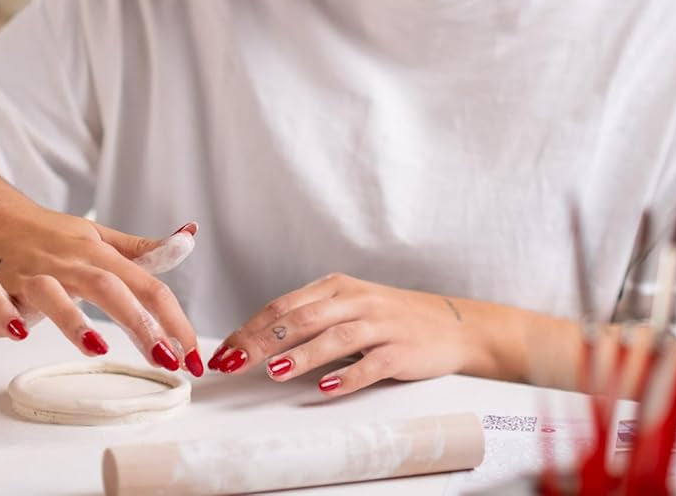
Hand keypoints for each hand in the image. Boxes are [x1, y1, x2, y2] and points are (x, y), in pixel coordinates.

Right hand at [0, 203, 203, 375]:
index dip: (173, 319)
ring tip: (97, 348)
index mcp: (95, 254)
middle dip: (138, 324)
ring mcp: (26, 274)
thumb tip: (188, 238)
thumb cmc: (45, 235)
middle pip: (107, 288)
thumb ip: (141, 249)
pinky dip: (4, 314)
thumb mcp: (96, 237)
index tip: (193, 354)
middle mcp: (64, 263)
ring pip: (51, 294)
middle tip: (166, 359)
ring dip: (72, 320)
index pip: (144, 284)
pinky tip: (18, 331)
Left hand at [208, 273, 480, 396]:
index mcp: (336, 287)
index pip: (283, 306)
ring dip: (301, 355)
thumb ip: (309, 317)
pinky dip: (346, 375)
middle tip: (235, 362)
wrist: (451, 323)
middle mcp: (355, 300)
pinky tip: (326, 387)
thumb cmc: (391, 317)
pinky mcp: (400, 350)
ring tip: (275, 371)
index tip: (225, 351)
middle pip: (300, 319)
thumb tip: (258, 339)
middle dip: (262, 341)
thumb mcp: (348, 306)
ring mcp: (379, 325)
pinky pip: (370, 363)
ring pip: (333, 337)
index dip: (250, 328)